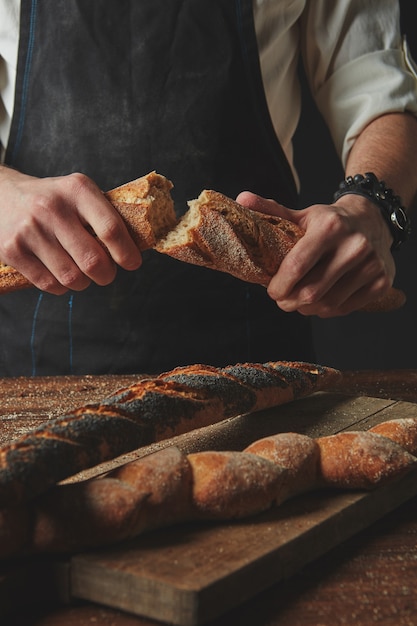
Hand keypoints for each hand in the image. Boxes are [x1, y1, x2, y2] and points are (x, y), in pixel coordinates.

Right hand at [0, 167, 141, 294]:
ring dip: (83, 282)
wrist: (1, 195)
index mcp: (77, 189)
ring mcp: (30, 230)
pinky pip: (49, 284)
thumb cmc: (52, 200)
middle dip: (106, 275)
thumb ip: (104, 215)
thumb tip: (134, 248)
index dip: (126, 253)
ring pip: (72, 278)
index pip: (111, 228)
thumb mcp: (78, 193)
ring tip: (80, 271)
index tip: (132, 263)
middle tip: (106, 273)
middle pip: (93, 261)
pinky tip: (59, 273)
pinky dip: (61, 286)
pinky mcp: (12, 250)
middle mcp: (52, 208)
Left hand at [236, 191, 395, 316]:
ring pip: (328, 304)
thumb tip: (241, 200)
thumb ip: (272, 210)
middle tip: (283, 301)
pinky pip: (346, 308)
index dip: (279, 286)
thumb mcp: (303, 214)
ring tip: (300, 302)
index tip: (271, 291)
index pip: (296, 266)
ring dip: (307, 309)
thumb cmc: (331, 222)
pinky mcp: (381, 282)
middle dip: (289, 302)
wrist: (374, 220)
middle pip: (311, 292)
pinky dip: (328, 311)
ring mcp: (371, 265)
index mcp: (330, 227)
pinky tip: (321, 302)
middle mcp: (354, 246)